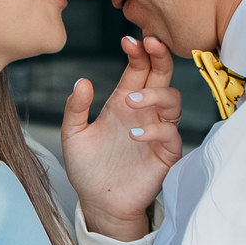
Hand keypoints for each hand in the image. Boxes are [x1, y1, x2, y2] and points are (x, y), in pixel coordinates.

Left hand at [60, 35, 183, 240]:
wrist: (99, 203)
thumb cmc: (88, 169)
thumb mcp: (73, 135)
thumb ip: (75, 109)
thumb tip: (82, 81)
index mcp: (123, 102)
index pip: (139, 68)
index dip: (138, 52)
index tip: (128, 40)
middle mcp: (144, 112)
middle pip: (162, 76)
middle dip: (160, 57)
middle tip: (150, 44)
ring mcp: (157, 131)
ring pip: (173, 101)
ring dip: (154, 94)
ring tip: (129, 101)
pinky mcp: (165, 154)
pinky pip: (171, 134)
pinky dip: (156, 130)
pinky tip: (134, 134)